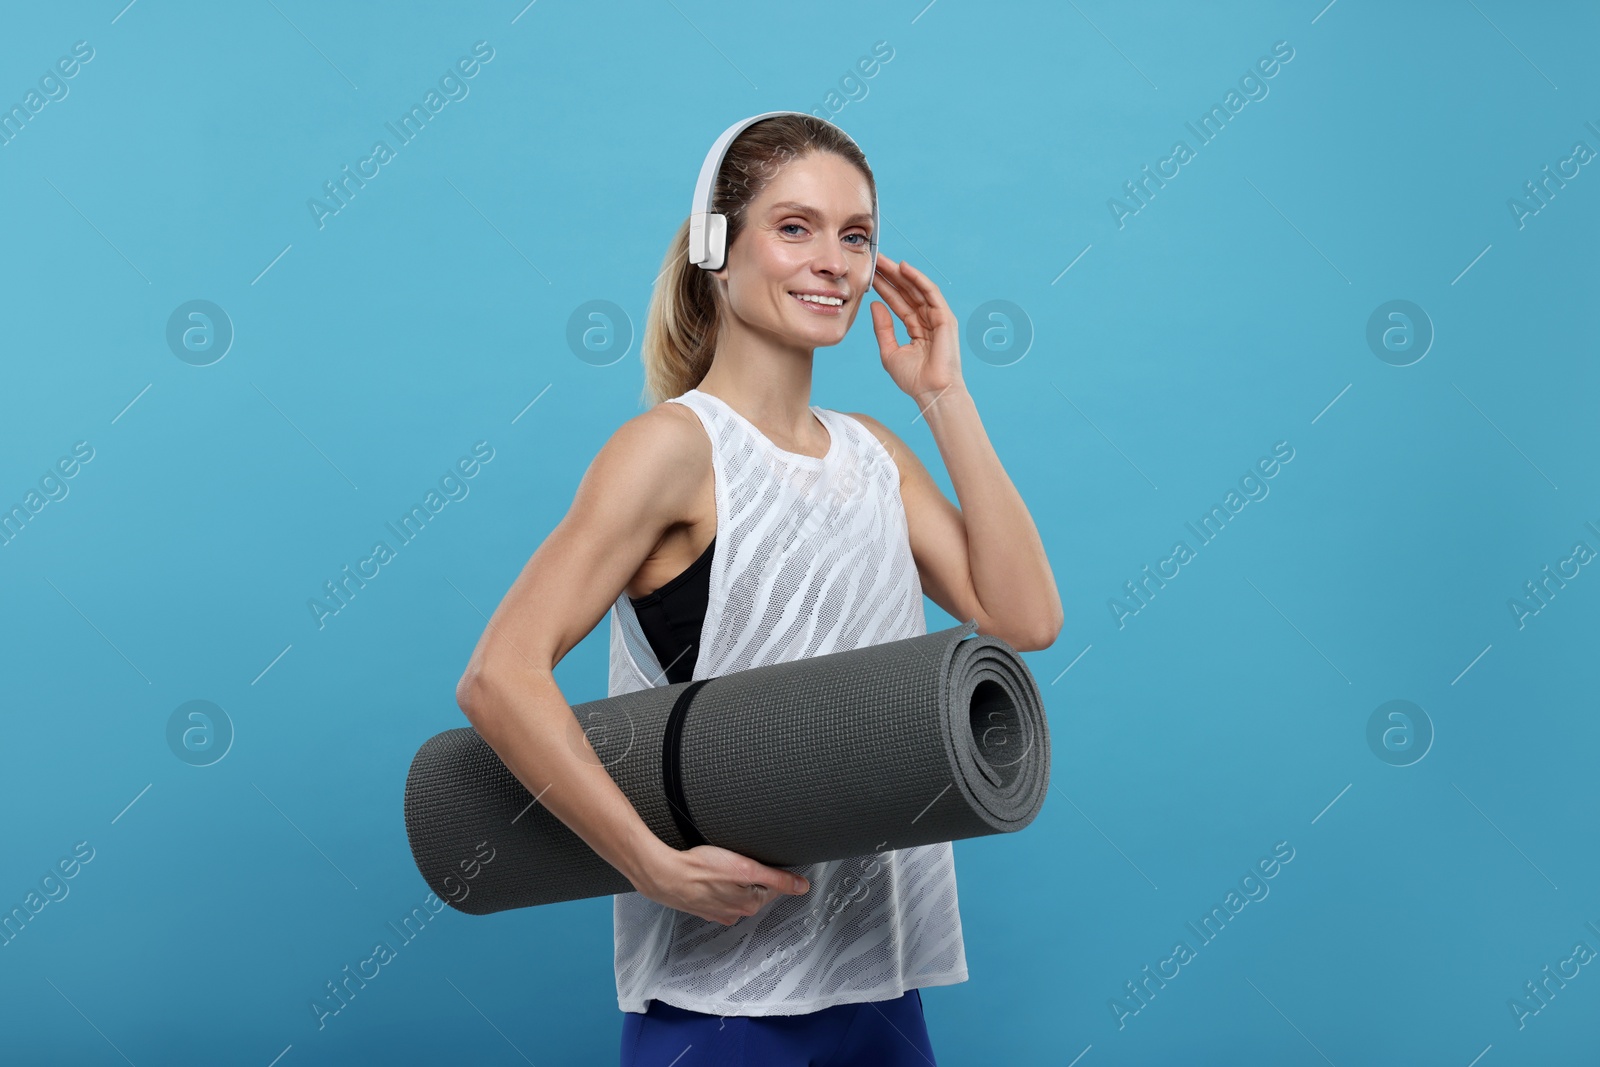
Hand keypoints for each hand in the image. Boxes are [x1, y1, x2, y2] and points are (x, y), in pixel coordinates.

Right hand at [633, 843, 810, 926]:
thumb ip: (776, 878)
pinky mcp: (702, 906)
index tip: (759, 859)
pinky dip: (717, 885)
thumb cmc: (701, 869)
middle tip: (737, 860)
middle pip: (755, 890)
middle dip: (751, 875)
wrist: (664, 875)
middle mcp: (735, 912)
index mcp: (750, 904)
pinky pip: (718, 895)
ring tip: (722, 866)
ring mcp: (717, 911)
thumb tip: (802, 886)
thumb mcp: (746, 869)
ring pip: (736, 892)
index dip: (769, 870)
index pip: (774, 886)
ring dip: (733, 881)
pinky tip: (710, 876)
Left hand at [869, 257, 965, 409]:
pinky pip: (930, 293)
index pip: (898, 302)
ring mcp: (937, 318)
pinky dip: (918, 279)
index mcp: (916, 328)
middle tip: (874, 259)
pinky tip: (904, 268)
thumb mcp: (890, 351)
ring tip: (883, 260)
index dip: (884, 287)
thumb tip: (874, 305)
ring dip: (900, 273)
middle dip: (890, 275)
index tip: (868, 275)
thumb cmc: (913, 379)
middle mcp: (927, 320)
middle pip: (907, 292)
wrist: (931, 392)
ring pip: (916, 289)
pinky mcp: (945, 317)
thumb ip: (883, 328)